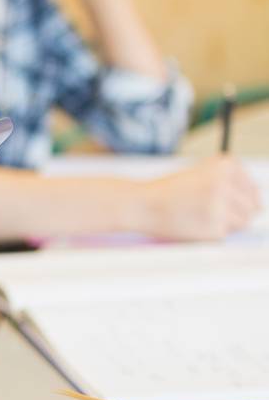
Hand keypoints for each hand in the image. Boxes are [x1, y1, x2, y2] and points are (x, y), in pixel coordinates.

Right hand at [140, 156, 261, 241]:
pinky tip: (195, 224)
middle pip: (251, 206)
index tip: (222, 198)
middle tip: (210, 210)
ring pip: (242, 222)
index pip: (252, 187)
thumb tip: (260, 199)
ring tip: (202, 216)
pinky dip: (213, 233)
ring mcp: (222, 206)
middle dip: (236, 212)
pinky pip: (225, 234)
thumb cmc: (170, 189)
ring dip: (226, 223)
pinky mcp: (215, 227)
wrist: (144, 203)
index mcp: (224, 165)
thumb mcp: (201, 172)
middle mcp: (226, 183)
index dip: (240, 197)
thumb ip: (230, 179)